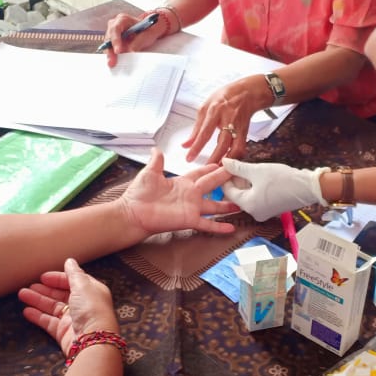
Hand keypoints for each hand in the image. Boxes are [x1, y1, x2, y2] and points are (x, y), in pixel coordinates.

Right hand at [18, 258, 117, 355]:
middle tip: (29, 286)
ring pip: (52, 307)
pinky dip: (37, 316)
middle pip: (60, 295)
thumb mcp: (83, 286)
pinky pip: (48, 322)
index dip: (58, 278)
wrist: (93, 340)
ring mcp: (72, 319)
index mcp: (91, 292)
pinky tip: (27, 311)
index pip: (73, 281)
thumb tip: (70, 261)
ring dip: (37, 300)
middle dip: (44, 290)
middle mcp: (83, 305)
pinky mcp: (64, 332)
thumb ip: (74, 274)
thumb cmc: (92, 310)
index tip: (43, 277)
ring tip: (22, 294)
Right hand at [103, 9, 168, 67]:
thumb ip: (139, 41)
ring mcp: (113, 33)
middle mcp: (115, 25)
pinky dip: (112, 55)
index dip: (115, 40)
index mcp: (123, 19)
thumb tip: (131, 51)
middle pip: (109, 37)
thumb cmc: (149, 29)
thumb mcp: (148, 34)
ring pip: (108, 44)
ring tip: (112, 63)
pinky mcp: (114, 41)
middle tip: (112, 61)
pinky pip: (110, 48)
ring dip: (110, 54)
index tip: (118, 51)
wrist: (150, 29)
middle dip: (110, 50)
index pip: (115, 29)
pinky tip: (113, 62)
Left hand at [118, 149, 236, 234]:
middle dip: (226, 180)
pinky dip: (219, 226)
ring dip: (227, 205)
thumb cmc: (139, 194)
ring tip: (241, 204)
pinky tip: (231, 228)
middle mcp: (190, 194)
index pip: (202, 173)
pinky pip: (207, 223)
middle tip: (240, 175)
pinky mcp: (189, 219)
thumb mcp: (150, 173)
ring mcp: (191, 208)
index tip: (225, 162)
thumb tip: (156, 148)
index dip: (213, 168)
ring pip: (214, 206)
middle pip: (213, 185)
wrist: (133, 213)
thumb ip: (157, 161)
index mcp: (182, 182)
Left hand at [182, 76, 268, 163]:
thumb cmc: (224, 97)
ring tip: (217, 170)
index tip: (189, 158)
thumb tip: (185, 144)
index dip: (196, 146)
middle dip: (214, 158)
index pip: (204, 132)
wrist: (247, 92)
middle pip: (222, 142)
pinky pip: (241, 148)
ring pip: (234, 148)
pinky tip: (229, 165)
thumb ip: (195, 128)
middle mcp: (228, 119)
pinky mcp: (246, 132)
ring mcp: (238, 126)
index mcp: (215, 111)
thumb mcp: (205, 108)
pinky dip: (235, 158)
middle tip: (205, 169)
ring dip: (227, 161)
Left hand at [221, 158, 327, 221]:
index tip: (227, 165)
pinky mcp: (270, 210)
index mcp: (248, 205)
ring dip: (245, 183)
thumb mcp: (257, 170)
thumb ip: (238, 167)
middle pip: (237, 195)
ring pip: (247, 196)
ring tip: (249, 169)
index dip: (225, 177)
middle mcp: (253, 213)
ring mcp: (262, 213)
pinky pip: (256, 199)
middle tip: (238, 165)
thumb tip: (223, 161)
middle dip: (236, 180)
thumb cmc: (282, 179)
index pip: (228, 191)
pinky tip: (258, 177)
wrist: (308, 187)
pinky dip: (254, 188)